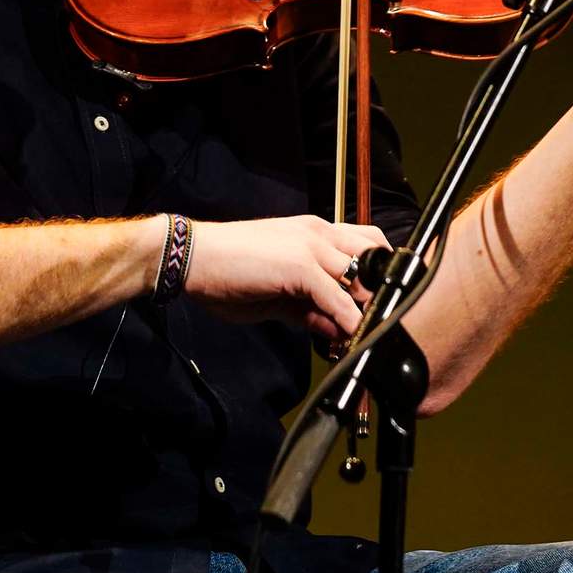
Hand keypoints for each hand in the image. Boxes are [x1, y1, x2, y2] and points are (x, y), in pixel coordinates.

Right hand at [184, 215, 390, 339]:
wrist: (192, 258)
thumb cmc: (227, 272)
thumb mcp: (277, 295)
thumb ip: (310, 309)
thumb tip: (338, 329)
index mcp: (313, 232)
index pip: (365, 243)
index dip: (375, 274)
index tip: (375, 306)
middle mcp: (318, 233)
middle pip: (374, 255)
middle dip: (380, 290)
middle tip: (376, 321)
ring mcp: (312, 247)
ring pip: (361, 278)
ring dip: (368, 309)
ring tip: (366, 336)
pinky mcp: (301, 267)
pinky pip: (339, 298)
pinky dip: (349, 322)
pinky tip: (349, 340)